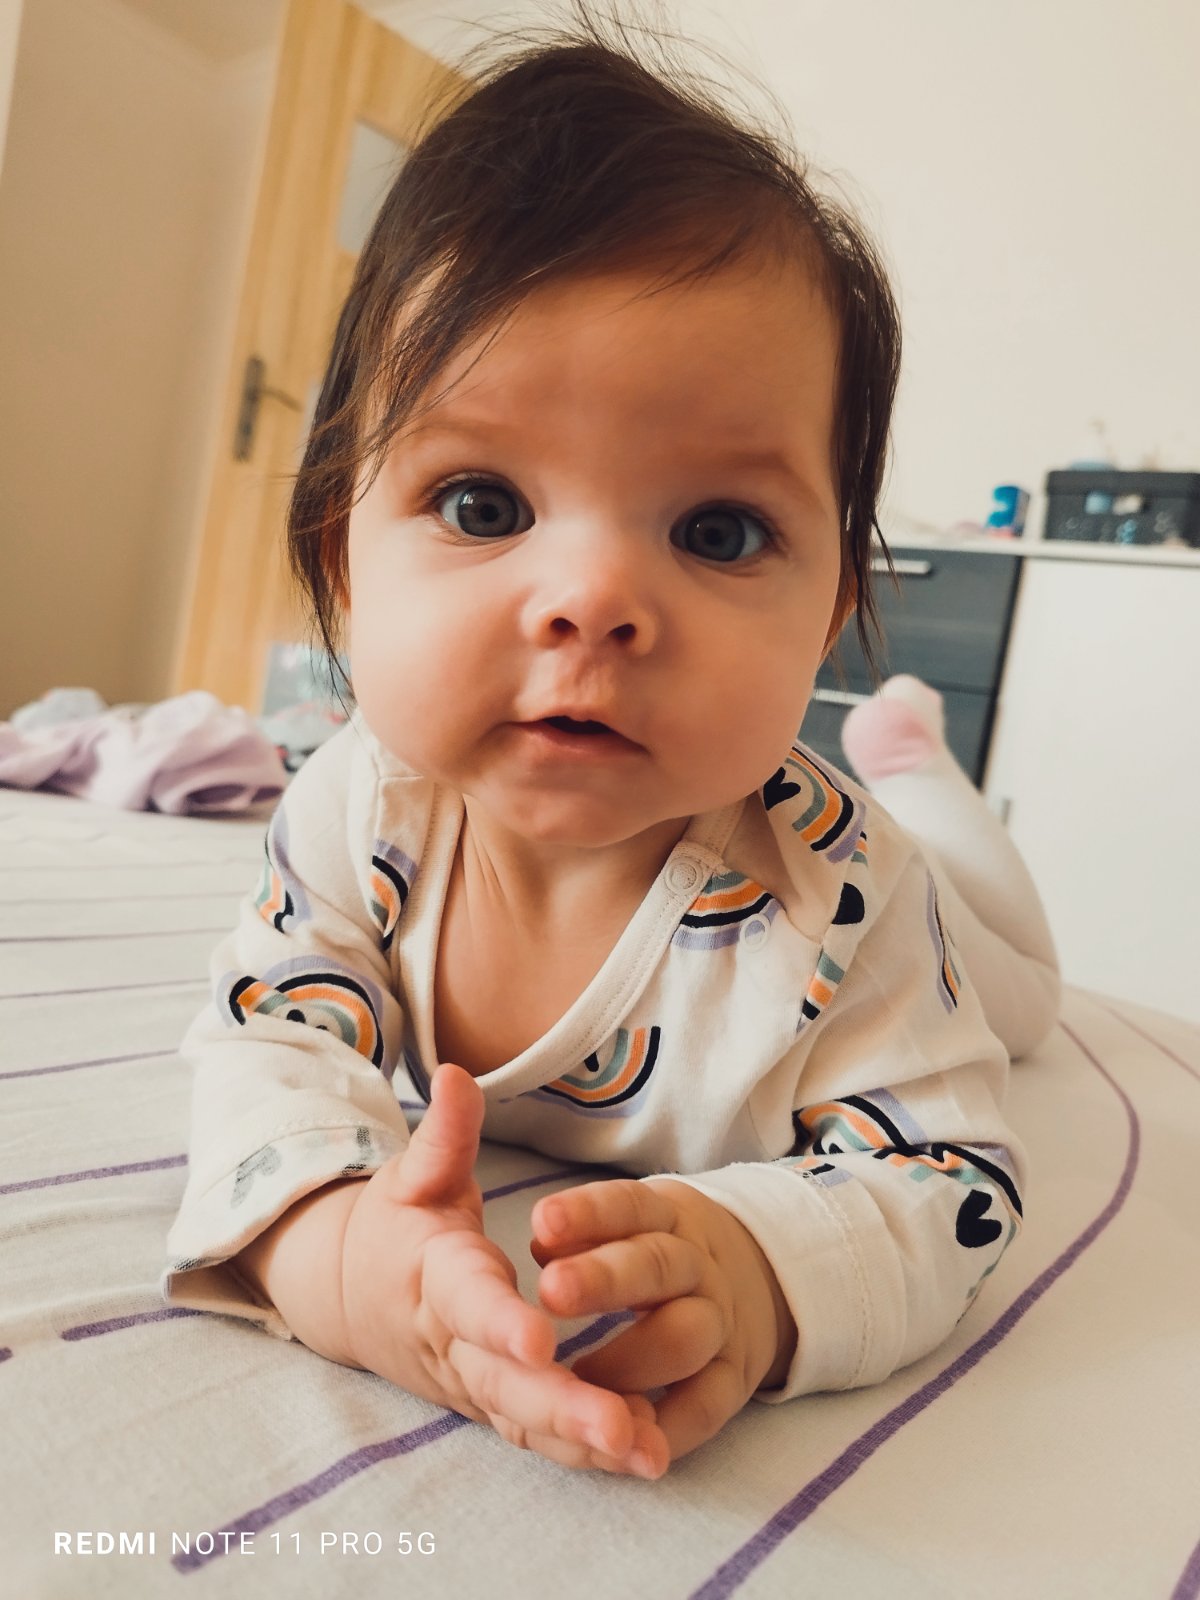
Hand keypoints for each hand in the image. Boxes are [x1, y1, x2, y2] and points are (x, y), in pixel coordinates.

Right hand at [339, 1062, 667, 1477]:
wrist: (350, 1292)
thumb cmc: (395, 1224)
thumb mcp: (413, 1173)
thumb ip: (444, 1134)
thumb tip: (456, 1072)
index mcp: (435, 1276)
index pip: (467, 1302)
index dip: (500, 1322)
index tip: (542, 1341)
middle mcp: (452, 1341)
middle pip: (504, 1383)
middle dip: (563, 1407)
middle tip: (622, 1428)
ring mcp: (470, 1381)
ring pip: (525, 1420)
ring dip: (583, 1441)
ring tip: (649, 1453)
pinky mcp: (489, 1402)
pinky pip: (535, 1434)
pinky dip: (581, 1451)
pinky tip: (641, 1455)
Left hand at [530, 1177, 796, 1467]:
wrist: (758, 1281)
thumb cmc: (660, 1254)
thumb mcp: (634, 1224)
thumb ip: (588, 1232)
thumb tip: (541, 1241)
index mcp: (667, 1219)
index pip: (629, 1206)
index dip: (587, 1214)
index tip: (542, 1222)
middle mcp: (697, 1267)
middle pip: (656, 1266)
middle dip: (602, 1279)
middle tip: (550, 1292)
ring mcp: (720, 1324)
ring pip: (684, 1337)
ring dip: (628, 1361)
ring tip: (576, 1381)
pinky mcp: (733, 1380)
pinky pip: (705, 1407)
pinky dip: (665, 1429)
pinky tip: (623, 1442)